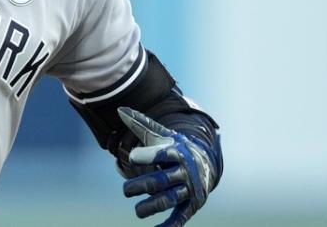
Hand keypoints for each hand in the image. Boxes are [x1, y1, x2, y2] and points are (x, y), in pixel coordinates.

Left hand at [117, 107, 217, 226]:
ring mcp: (189, 189)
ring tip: (137, 211)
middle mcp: (185, 172)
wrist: (206, 163)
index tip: (132, 157)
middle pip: (161, 181)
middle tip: (125, 191)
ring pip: (169, 199)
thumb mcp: (161, 135)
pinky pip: (181, 217)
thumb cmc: (175, 148)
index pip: (162, 154)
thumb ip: (141, 124)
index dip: (147, 155)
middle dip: (141, 186)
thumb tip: (120, 110)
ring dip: (151, 207)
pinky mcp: (192, 205)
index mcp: (178, 153)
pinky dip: (170, 225)